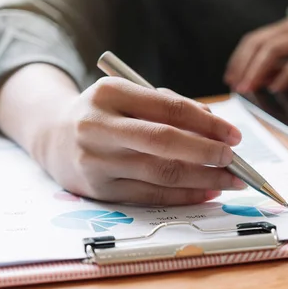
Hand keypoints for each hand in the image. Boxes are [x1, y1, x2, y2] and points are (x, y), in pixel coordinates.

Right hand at [0, 68, 247, 205]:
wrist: (53, 137)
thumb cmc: (107, 113)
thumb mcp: (130, 96)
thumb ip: (169, 106)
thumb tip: (215, 130)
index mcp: (110, 93)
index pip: (169, 109)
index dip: (207, 123)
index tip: (234, 135)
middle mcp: (98, 125)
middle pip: (164, 142)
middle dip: (207, 152)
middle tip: (233, 159)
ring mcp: (95, 160)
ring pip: (160, 173)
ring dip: (202, 179)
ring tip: (229, 180)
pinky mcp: (98, 189)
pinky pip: (149, 195)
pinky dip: (183, 196)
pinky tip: (206, 193)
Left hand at [224, 17, 287, 92]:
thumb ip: (279, 71)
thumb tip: (255, 80)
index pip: (255, 40)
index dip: (239, 59)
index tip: (230, 78)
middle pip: (260, 42)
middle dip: (243, 65)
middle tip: (236, 86)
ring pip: (275, 47)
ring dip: (258, 69)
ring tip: (249, 87)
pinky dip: (286, 74)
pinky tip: (278, 88)